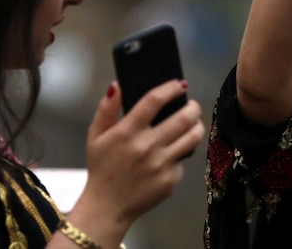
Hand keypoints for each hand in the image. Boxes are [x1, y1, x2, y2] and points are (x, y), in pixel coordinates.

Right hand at [67, 80, 204, 244]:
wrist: (107, 208)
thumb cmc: (102, 168)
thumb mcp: (95, 136)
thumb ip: (106, 110)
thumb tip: (116, 86)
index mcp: (126, 132)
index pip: (154, 100)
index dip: (171, 88)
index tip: (180, 84)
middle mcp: (146, 147)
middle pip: (183, 118)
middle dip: (193, 107)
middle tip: (192, 106)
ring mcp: (160, 165)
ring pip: (192, 137)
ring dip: (196, 126)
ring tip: (193, 123)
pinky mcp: (170, 180)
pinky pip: (183, 160)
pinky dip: (180, 154)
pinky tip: (172, 154)